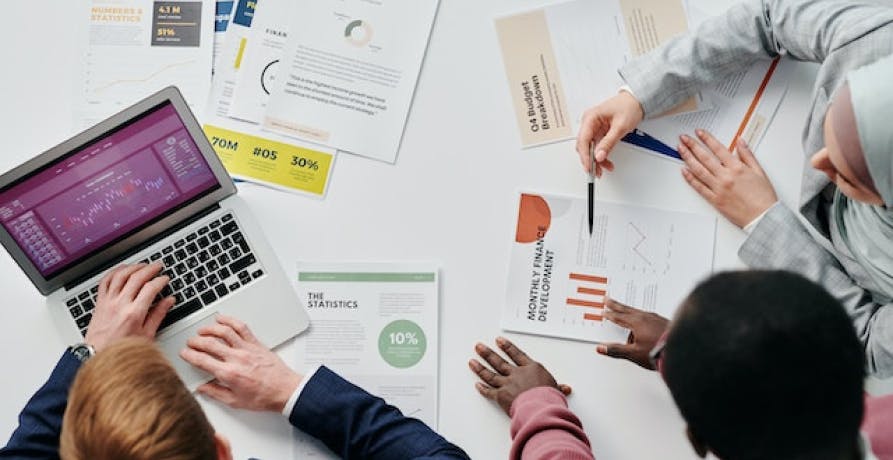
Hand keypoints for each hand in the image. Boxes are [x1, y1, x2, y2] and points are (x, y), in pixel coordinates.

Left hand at [84, 263, 173, 351]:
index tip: (165, 279)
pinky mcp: (100, 302)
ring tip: (142, 265)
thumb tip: (168, 302)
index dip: (160, 280)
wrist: (98, 354)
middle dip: (150, 269)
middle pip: (136, 278)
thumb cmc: (122, 348)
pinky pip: (105, 281)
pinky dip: (114, 272)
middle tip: (157, 266)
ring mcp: (108, 302)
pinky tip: (122, 269)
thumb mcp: (146, 335)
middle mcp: (120, 305)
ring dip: (133, 267)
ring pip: (120, 276)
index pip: (150, 288)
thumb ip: (158, 315)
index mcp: (134, 314)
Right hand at [180, 315, 301, 412]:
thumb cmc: (264, 397)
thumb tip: (202, 388)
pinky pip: (241, 328)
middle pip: (210, 344)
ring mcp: (247, 349)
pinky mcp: (256, 343)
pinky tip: (222, 319)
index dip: (189, 355)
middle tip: (190, 342)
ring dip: (209, 329)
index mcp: (229, 374)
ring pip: (224, 332)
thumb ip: (215, 393)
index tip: (184, 353)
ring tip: (202, 331)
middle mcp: (236, 359)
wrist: (285, 390)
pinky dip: (230, 321)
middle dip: (195, 341)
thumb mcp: (235, 401)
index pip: (202, 360)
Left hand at [468, 337, 570, 415]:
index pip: (516, 354)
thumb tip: (565, 389)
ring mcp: (507, 384)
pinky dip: (483, 389)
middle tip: (479, 347)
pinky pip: (489, 392)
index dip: (507, 347)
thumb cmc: (549, 396)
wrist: (540, 406)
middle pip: (499, 361)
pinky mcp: (501, 396)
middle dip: (488, 353)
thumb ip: (558, 387)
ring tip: (472, 361)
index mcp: (530, 368)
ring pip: (490, 374)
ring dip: (480, 367)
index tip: (499, 341)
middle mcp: (516, 374)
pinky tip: (477, 385)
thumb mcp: (556, 389)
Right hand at [576, 91, 644, 176]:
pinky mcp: (599, 131)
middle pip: (584, 146)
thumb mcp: (620, 127)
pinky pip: (596, 146)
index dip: (585, 156)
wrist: (637, 101)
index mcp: (591, 117)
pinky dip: (600, 154)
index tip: (589, 167)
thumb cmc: (629, 107)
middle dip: (590, 159)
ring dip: (596, 159)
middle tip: (596, 171)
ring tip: (605, 168)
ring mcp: (593, 127)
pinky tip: (605, 161)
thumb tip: (599, 155)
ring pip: (590, 148)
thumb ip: (608, 143)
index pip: (583, 140)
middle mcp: (589, 122)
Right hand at [596, 298, 668, 369]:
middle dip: (616, 305)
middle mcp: (646, 318)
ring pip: (638, 312)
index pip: (619, 317)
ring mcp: (656, 319)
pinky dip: (642, 315)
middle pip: (627, 309)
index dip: (610, 314)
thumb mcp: (633, 353)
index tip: (604, 311)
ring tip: (625, 311)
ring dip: (629, 310)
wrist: (682, 350)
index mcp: (636, 323)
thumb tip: (601, 348)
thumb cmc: (659, 352)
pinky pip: (649, 316)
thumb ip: (616, 350)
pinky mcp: (664, 322)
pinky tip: (644, 320)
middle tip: (608, 299)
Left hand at [679, 131, 777, 227]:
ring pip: (699, 170)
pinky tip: (684, 171)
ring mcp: (718, 188)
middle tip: (683, 138)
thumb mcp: (759, 171)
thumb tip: (740, 141)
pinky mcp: (714, 200)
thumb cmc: (763, 196)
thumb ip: (748, 155)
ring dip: (687, 158)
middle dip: (692, 145)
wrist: (763, 217)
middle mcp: (725, 177)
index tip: (698, 132)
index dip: (707, 139)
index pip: (718, 149)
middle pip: (705, 157)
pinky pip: (699, 187)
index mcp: (737, 168)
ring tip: (680, 150)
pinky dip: (690, 178)